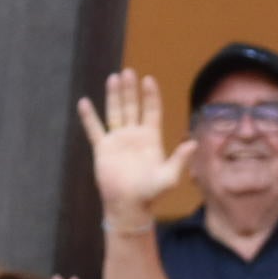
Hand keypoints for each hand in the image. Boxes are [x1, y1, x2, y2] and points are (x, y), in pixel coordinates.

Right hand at [78, 71, 194, 224]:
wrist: (129, 206)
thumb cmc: (151, 194)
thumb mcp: (169, 177)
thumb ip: (179, 159)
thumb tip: (193, 143)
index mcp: (151, 138)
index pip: (152, 110)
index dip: (150, 95)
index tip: (148, 79)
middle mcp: (134, 135)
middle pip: (133, 106)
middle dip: (130, 90)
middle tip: (128, 72)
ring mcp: (118, 140)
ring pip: (115, 112)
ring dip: (114, 96)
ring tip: (113, 78)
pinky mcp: (102, 149)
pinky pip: (94, 129)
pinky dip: (89, 117)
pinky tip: (84, 102)